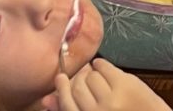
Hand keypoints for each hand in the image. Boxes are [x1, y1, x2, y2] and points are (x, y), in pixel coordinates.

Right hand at [46, 59, 169, 110]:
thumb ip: (70, 110)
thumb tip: (47, 100)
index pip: (67, 103)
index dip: (61, 89)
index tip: (60, 78)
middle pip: (78, 87)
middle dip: (79, 81)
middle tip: (82, 78)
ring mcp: (111, 99)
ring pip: (91, 76)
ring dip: (92, 74)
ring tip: (96, 77)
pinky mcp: (125, 85)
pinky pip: (106, 67)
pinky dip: (102, 65)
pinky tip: (102, 67)